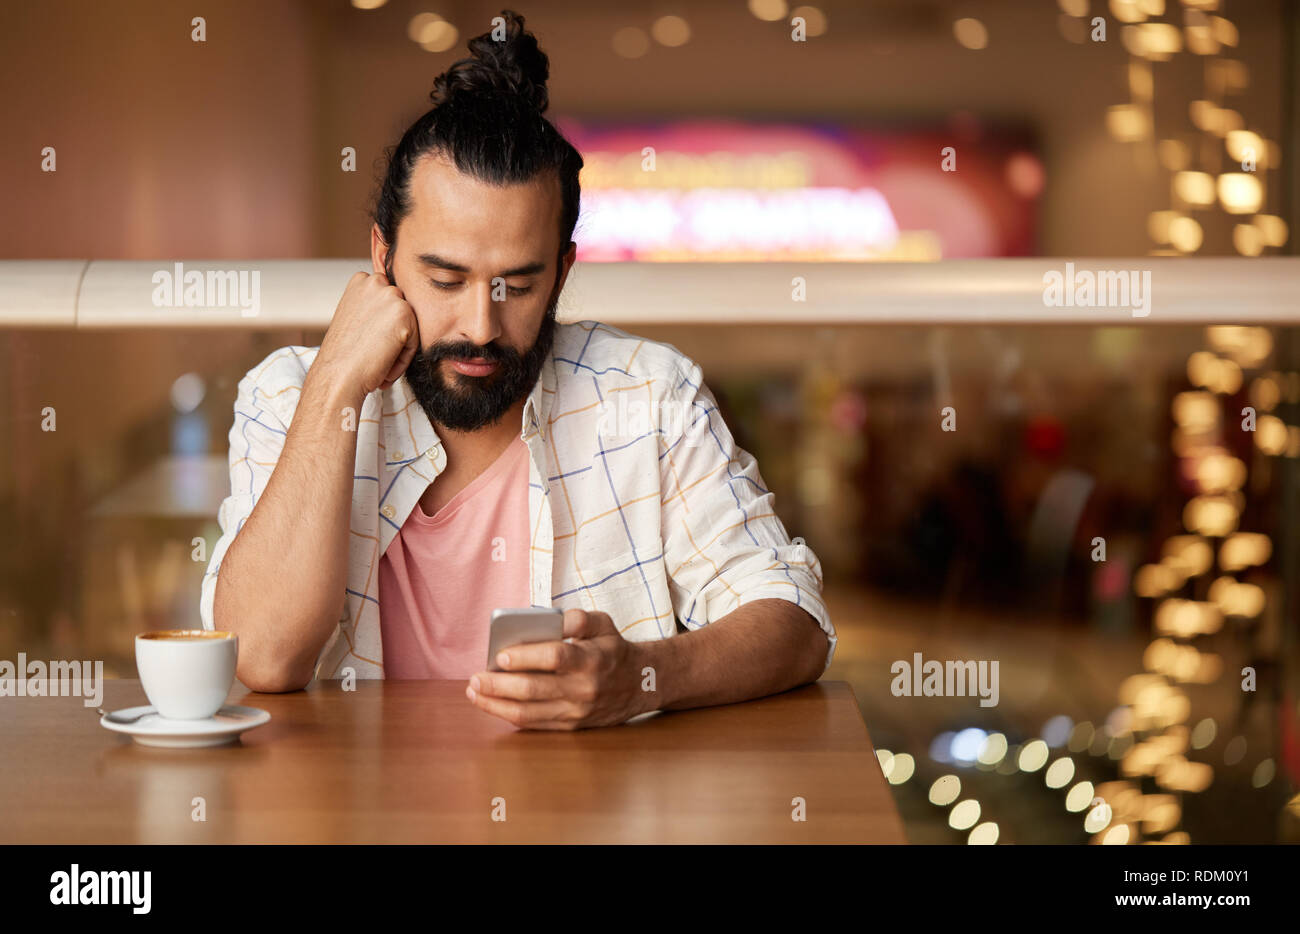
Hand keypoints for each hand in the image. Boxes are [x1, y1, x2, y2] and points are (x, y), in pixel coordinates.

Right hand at [316, 270, 421, 394]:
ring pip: (409, 328)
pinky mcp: (404, 314)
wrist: (337, 376)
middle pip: (402, 313)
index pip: (389, 301)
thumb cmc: (344, 355)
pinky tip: (383, 365)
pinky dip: (403, 359)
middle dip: (391, 335)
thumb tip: (393, 313)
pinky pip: (414, 342)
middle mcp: (376, 282)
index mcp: (361, 280)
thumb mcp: (355, 318)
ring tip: (376, 362)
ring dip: (397, 348)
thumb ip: (373, 307)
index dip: (382, 326)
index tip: (370, 342)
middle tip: (372, 354)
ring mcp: (391, 296)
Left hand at [465, 608, 650, 729]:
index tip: (500, 656)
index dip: (526, 657)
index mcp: (591, 659)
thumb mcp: (604, 623)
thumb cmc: (613, 649)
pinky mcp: (571, 726)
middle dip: (499, 685)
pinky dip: (509, 716)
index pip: (555, 658)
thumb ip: (578, 618)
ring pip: (529, 713)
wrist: (641, 684)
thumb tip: (553, 619)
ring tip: (474, 692)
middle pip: (535, 689)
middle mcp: (583, 689)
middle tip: (475, 678)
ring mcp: (577, 712)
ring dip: (496, 704)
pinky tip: (492, 704)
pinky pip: (535, 724)